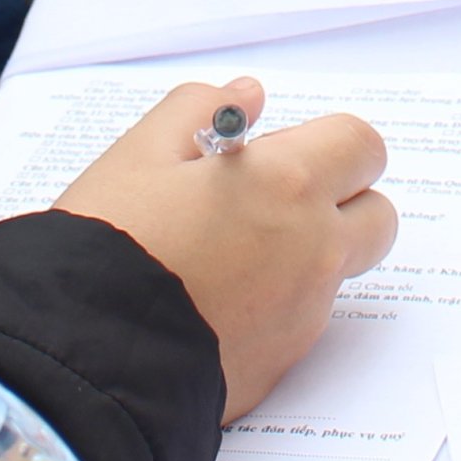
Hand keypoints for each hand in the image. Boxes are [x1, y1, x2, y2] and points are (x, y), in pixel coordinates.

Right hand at [52, 79, 395, 420]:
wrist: (85, 353)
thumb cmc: (110, 244)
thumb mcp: (141, 152)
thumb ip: (200, 107)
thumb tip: (246, 96)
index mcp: (288, 184)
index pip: (362, 145)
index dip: (328, 143)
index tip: (285, 154)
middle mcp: (314, 251)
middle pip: (375, 215)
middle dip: (338, 202)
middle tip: (271, 203)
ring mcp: (303, 314)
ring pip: (337, 272)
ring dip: (307, 256)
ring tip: (229, 256)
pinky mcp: (282, 364)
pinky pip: (299, 321)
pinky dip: (274, 307)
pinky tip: (214, 302)